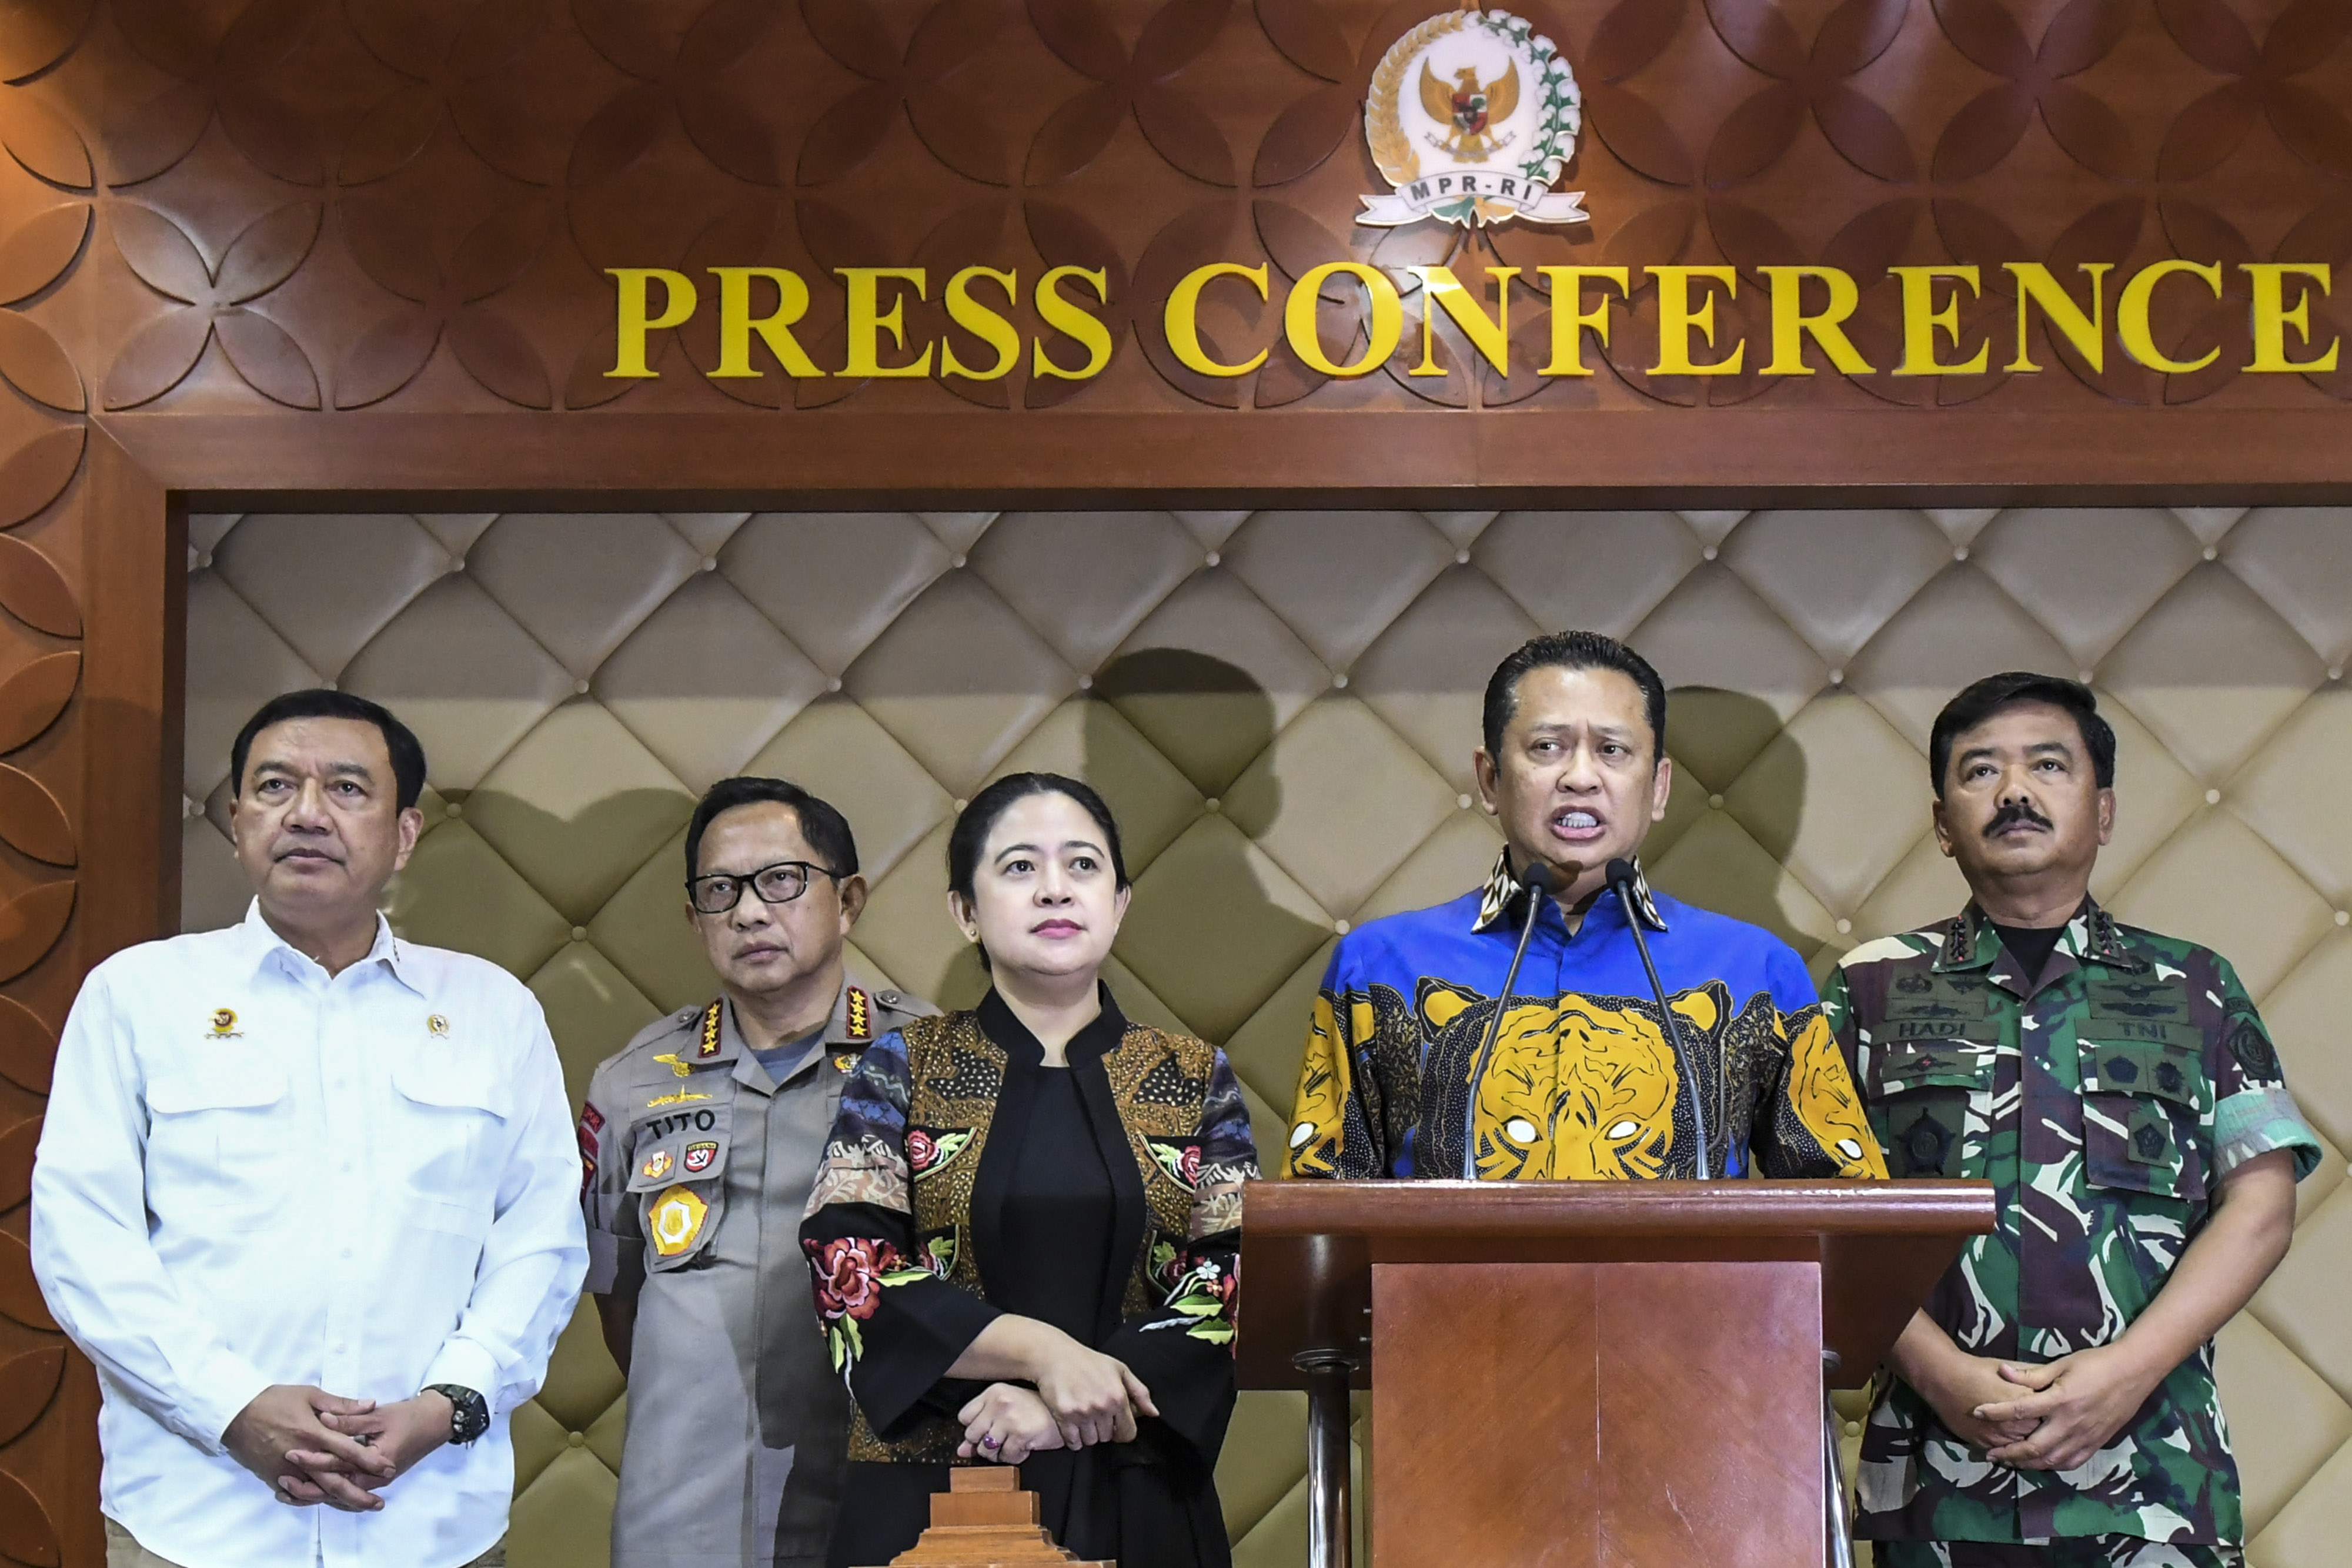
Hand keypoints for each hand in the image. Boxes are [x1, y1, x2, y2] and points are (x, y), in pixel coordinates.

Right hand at [222, 1386, 390, 1509]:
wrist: (235, 1413)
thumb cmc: (274, 1400)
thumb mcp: (309, 1394)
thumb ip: (341, 1404)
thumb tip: (371, 1405)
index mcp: (313, 1434)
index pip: (347, 1452)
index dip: (369, 1462)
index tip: (388, 1468)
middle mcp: (301, 1457)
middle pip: (334, 1482)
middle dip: (358, 1494)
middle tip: (378, 1503)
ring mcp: (285, 1471)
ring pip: (316, 1492)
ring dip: (338, 1500)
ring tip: (358, 1506)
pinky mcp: (272, 1477)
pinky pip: (296, 1494)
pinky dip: (311, 1500)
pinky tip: (326, 1502)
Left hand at [279, 1393, 454, 1508]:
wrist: (435, 1423)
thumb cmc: (409, 1417)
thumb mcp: (379, 1415)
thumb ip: (350, 1419)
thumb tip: (323, 1418)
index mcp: (376, 1462)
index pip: (338, 1464)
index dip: (313, 1459)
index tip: (290, 1452)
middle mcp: (373, 1478)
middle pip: (335, 1488)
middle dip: (306, 1486)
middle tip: (281, 1478)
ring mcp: (373, 1481)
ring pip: (338, 1493)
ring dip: (313, 1492)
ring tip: (285, 1488)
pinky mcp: (371, 1479)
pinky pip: (345, 1490)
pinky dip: (325, 1490)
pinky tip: (306, 1487)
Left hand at [956, 1384, 1066, 1464]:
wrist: (1064, 1413)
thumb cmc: (1036, 1410)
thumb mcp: (1006, 1411)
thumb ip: (982, 1427)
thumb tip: (961, 1451)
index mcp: (993, 1392)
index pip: (964, 1417)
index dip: (975, 1429)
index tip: (987, 1430)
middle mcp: (999, 1402)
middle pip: (972, 1435)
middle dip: (985, 1443)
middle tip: (1001, 1440)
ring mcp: (1010, 1418)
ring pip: (986, 1449)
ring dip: (999, 1453)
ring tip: (1013, 1444)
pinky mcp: (1021, 1434)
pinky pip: (1006, 1457)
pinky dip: (1014, 1457)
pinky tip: (1024, 1447)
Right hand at [1029, 1335, 1156, 1448]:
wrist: (1056, 1356)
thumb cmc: (1088, 1362)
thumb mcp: (1120, 1370)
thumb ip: (1140, 1393)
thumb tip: (1153, 1412)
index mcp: (1118, 1396)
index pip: (1128, 1433)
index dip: (1122, 1431)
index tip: (1115, 1425)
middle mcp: (1102, 1406)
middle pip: (1108, 1438)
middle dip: (1104, 1429)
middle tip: (1096, 1414)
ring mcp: (1082, 1412)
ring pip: (1091, 1441)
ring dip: (1088, 1434)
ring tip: (1084, 1417)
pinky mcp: (1064, 1416)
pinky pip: (1073, 1442)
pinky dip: (1073, 1438)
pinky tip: (1073, 1424)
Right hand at [1910, 1348, 2043, 1451]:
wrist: (1944, 1378)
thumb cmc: (1978, 1369)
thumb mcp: (2009, 1367)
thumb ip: (2033, 1375)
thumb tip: (2052, 1380)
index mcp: (2024, 1404)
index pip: (2051, 1419)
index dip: (2056, 1420)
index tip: (2059, 1418)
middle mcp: (2013, 1424)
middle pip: (2039, 1438)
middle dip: (2046, 1439)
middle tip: (2053, 1437)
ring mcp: (1998, 1437)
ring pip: (2022, 1452)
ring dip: (2031, 1452)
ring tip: (2040, 1450)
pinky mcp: (1984, 1444)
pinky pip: (2004, 1456)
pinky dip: (2012, 1456)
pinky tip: (2019, 1455)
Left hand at [1976, 1344, 2161, 1470]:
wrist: (2132, 1373)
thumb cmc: (2094, 1364)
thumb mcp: (2061, 1364)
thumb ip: (2031, 1374)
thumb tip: (2001, 1371)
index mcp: (2060, 1400)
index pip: (2020, 1410)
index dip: (1995, 1412)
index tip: (1976, 1412)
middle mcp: (2071, 1423)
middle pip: (2033, 1447)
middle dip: (2008, 1453)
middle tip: (1989, 1454)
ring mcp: (2085, 1437)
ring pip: (2051, 1460)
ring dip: (2026, 1464)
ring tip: (2008, 1462)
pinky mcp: (2096, 1444)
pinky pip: (2070, 1463)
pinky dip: (2051, 1466)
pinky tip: (2039, 1464)